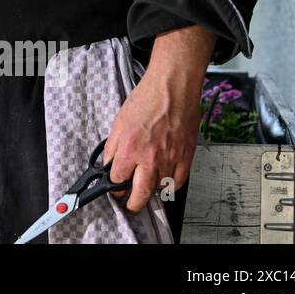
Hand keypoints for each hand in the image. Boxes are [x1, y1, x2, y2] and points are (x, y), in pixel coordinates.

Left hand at [103, 27, 214, 213]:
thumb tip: (108, 164)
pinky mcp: (186, 157)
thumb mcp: (119, 122)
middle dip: (131, 204)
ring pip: (159, 190)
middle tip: (128, 205)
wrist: (173, 88)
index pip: (117, 180)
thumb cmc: (146, 100)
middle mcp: (150, 158)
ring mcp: (170, 159)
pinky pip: (177, 182)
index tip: (113, 189)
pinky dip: (170, 186)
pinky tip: (163, 183)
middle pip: (140, 194)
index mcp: (130, 148)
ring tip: (144, 191)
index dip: (113, 187)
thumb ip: (113, 146)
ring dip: (150, 193)